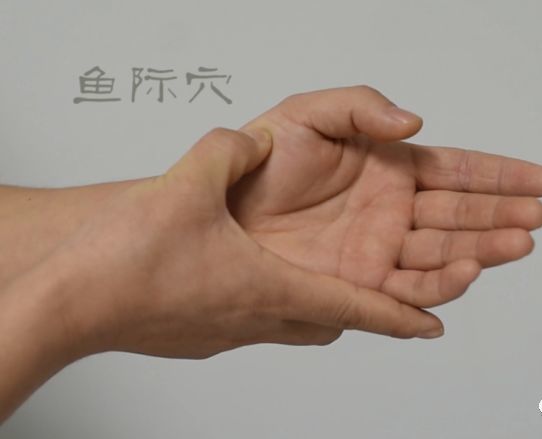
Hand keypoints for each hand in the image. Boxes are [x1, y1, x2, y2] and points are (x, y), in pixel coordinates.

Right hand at [37, 126, 446, 362]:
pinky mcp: (204, 333)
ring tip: (330, 286)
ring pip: (295, 323)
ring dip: (320, 307)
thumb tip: (253, 143)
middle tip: (390, 298)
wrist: (71, 304)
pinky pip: (258, 322)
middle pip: (331, 320)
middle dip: (368, 311)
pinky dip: (275, 304)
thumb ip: (229, 153)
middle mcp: (257, 317)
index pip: (356, 305)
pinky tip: (255, 281)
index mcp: (269, 287)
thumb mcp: (187, 184)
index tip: (432, 325)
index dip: (400, 315)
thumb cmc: (127, 261)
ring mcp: (230, 331)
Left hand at [231, 86, 541, 307]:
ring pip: (441, 255)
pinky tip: (464, 281)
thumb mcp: (309, 113)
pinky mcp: (358, 285)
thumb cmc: (260, 161)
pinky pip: (404, 292)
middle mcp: (392, 212)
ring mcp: (378, 251)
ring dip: (481, 251)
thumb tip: (416, 125)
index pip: (455, 171)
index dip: (498, 176)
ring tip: (513, 244)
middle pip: (458, 216)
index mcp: (389, 169)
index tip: (540, 180)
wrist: (221, 211)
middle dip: (500, 215)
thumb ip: (364, 109)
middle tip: (535, 216)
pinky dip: (435, 291)